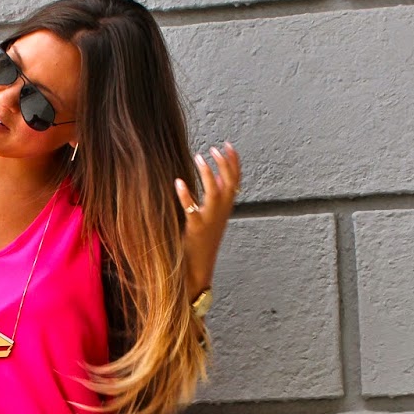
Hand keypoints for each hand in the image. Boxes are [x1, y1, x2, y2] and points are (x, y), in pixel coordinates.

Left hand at [176, 141, 240, 296]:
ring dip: (208, 174)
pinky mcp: (196, 229)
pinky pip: (192, 210)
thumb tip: (215, 177)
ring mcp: (209, 220)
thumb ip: (214, 198)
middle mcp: (221, 213)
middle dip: (224, 164)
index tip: (228, 145)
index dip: (234, 162)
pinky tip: (178, 182)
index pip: (235, 181)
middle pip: (229, 183)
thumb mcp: (212, 218)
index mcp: (225, 209)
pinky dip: (186, 195)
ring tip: (198, 157)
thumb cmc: (202, 242)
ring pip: (214, 193)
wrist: (198, 269)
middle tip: (214, 149)